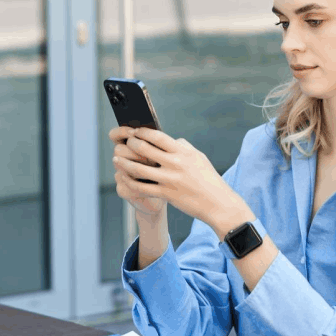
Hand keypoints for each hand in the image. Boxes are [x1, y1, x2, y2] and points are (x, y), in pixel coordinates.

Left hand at [111, 127, 251, 230]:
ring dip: (124, 163)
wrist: (217, 203)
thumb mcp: (198, 157)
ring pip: (138, 169)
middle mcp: (174, 163)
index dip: (142, 132)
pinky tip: (125, 178)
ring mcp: (169, 179)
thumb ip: (183, 147)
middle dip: (131, 144)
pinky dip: (130, 182)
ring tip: (117, 159)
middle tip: (125, 144)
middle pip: (144, 149)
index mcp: (182, 152)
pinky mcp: (166, 194)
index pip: (157, 136)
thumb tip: (170, 139)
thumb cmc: (208, 179)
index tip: (135, 131)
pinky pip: (142, 187)